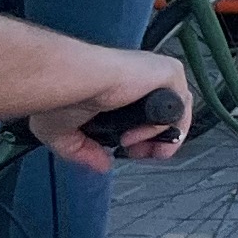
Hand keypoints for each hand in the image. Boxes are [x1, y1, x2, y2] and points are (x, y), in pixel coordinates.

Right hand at [17, 50, 189, 171]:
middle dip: (155, 142)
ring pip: (175, 113)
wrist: (68, 81)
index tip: (127, 149)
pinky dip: (162, 126)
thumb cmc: (58, 94)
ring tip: (130, 142)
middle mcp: (142, 77)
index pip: (148, 113)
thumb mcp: (64, 132)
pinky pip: (179, 106)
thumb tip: (101, 165)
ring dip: (156, 137)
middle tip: (137, 153)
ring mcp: (157, 73)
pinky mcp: (170, 72)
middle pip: (168, 114)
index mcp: (122, 86)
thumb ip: (83, 151)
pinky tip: (136, 133)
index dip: (144, 138)